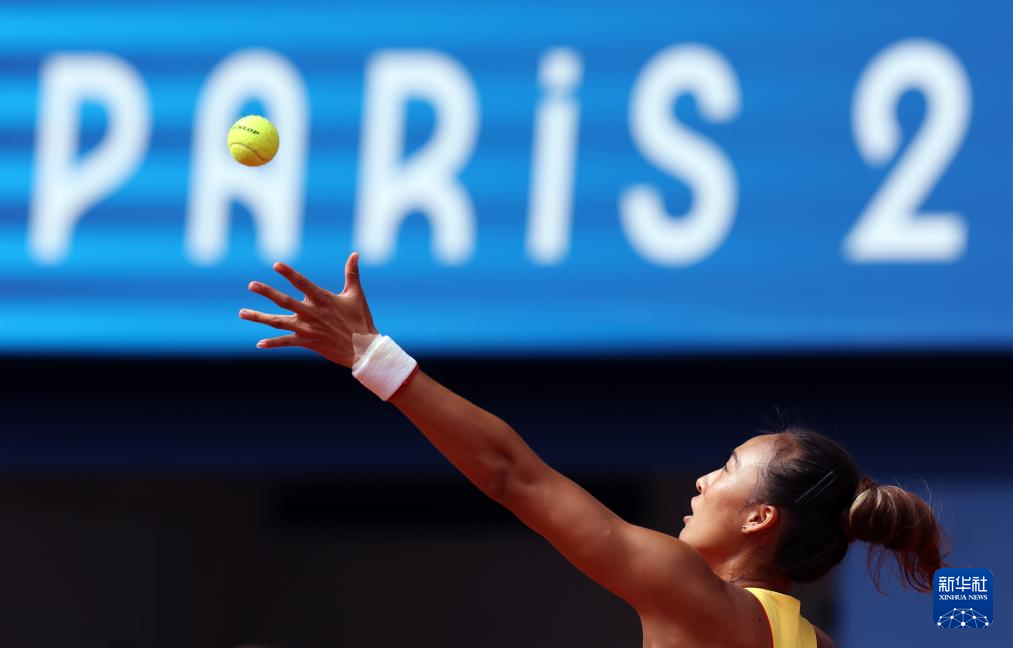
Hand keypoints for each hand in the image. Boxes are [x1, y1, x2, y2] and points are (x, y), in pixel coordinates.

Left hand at [239, 252, 377, 366]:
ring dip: (259, 317)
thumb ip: (351, 273)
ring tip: (241, 312)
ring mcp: (307, 329)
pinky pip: (286, 343)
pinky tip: (259, 343)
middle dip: (267, 292)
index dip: (289, 274)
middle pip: (284, 301)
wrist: (363, 349)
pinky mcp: (307, 343)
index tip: (276, 265)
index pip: (302, 283)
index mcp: (322, 299)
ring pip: (278, 323)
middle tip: (251, 285)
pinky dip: (273, 343)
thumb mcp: (356, 295)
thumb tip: (355, 253)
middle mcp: (311, 313)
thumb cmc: (361, 320)